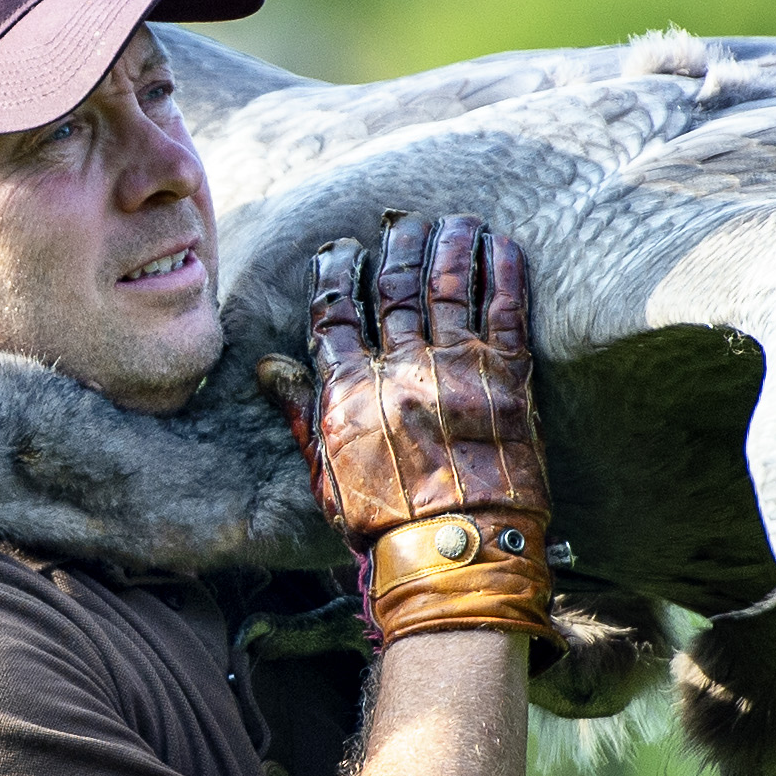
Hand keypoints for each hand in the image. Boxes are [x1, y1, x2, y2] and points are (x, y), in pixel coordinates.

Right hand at [258, 214, 555, 649]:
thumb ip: (301, 413)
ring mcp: (455, 369)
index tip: (342, 249)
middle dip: (398, 245)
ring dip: (449, 244)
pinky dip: (503, 269)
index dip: (337, 271)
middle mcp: (401, 368)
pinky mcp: (506, 378)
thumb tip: (269, 367)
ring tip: (453, 220)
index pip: (334, 310)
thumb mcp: (327, 473)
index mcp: (351, 390)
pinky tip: (501, 243)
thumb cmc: (385, 526)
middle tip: (402, 221)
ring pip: (448, 285)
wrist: (454, 555)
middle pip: (395, 286)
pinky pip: (504, 307)